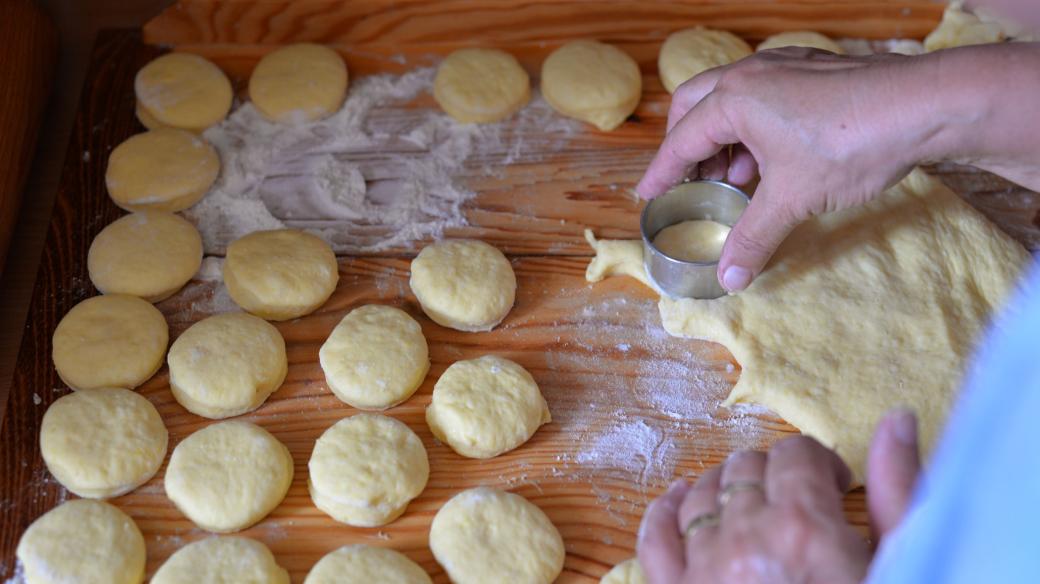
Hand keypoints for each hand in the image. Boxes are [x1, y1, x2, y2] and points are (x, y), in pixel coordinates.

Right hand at [637, 48, 942, 291]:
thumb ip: (753, 237)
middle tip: (690, 181)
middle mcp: (752, 74)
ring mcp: (783, 66)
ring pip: (731, 99)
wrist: (924, 106)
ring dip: (724, 138)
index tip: (646, 194)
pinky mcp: (812, 70)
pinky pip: (763, 96)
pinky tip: (772, 159)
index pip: (681, 140)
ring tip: (735, 178)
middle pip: (695, 105)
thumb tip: (729, 278)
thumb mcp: (793, 198)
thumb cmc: (850, 143)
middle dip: (687, 145)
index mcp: (734, 99)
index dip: (662, 172)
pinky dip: (753, 127)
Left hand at [637, 411, 921, 583]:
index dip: (818, 462)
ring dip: (726, 489)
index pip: (794, 454)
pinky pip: (653, 535)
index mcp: (804, 528)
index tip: (834, 484)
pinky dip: (664, 510)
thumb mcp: (902, 565)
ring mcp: (701, 572)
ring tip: (753, 507)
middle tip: (800, 503)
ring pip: (698, 493)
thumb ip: (897, 491)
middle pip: (745, 468)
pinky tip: (679, 500)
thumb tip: (895, 419)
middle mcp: (743, 540)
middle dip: (776, 476)